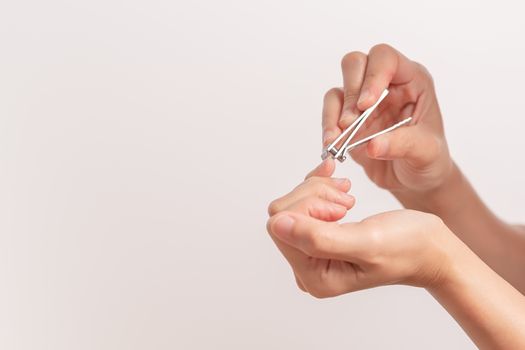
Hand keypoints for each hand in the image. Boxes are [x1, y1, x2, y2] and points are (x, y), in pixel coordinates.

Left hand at [267, 160, 456, 297]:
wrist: (429, 248)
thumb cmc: (407, 249)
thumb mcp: (366, 242)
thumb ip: (318, 237)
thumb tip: (278, 224)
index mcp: (314, 277)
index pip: (281, 226)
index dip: (308, 206)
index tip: (342, 209)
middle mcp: (307, 267)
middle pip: (283, 213)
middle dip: (314, 196)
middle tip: (346, 201)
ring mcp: (312, 252)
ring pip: (292, 203)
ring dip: (320, 191)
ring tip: (349, 198)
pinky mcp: (319, 236)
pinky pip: (303, 202)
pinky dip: (321, 186)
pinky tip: (340, 185)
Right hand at [322, 44, 452, 193]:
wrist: (414, 181)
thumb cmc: (428, 159)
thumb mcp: (427, 152)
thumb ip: (403, 145)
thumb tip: (372, 145)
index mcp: (411, 81)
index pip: (386, 59)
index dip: (372, 76)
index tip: (366, 105)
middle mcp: (385, 86)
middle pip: (355, 64)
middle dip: (350, 91)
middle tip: (350, 122)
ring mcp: (363, 102)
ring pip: (338, 89)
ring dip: (334, 113)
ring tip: (337, 139)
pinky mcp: (348, 121)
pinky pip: (329, 114)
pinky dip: (327, 128)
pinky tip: (332, 145)